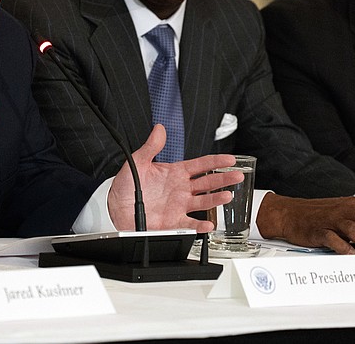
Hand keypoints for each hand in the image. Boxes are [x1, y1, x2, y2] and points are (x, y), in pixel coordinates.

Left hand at [108, 125, 242, 232]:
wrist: (116, 206)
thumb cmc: (127, 184)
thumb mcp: (137, 162)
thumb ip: (150, 147)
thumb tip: (159, 129)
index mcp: (176, 173)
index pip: (201, 165)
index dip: (216, 161)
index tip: (231, 159)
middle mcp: (182, 189)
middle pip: (208, 182)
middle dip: (224, 179)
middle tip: (238, 176)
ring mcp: (179, 206)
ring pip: (203, 202)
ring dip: (216, 200)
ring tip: (227, 196)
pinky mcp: (173, 222)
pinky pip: (190, 224)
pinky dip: (200, 225)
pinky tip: (209, 224)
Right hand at [255, 194, 354, 257]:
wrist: (289, 213)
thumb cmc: (317, 216)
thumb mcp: (341, 214)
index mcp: (352, 204)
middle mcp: (343, 209)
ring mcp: (330, 219)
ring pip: (354, 230)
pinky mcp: (318, 230)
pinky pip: (333, 239)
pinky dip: (343, 247)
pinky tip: (350, 255)